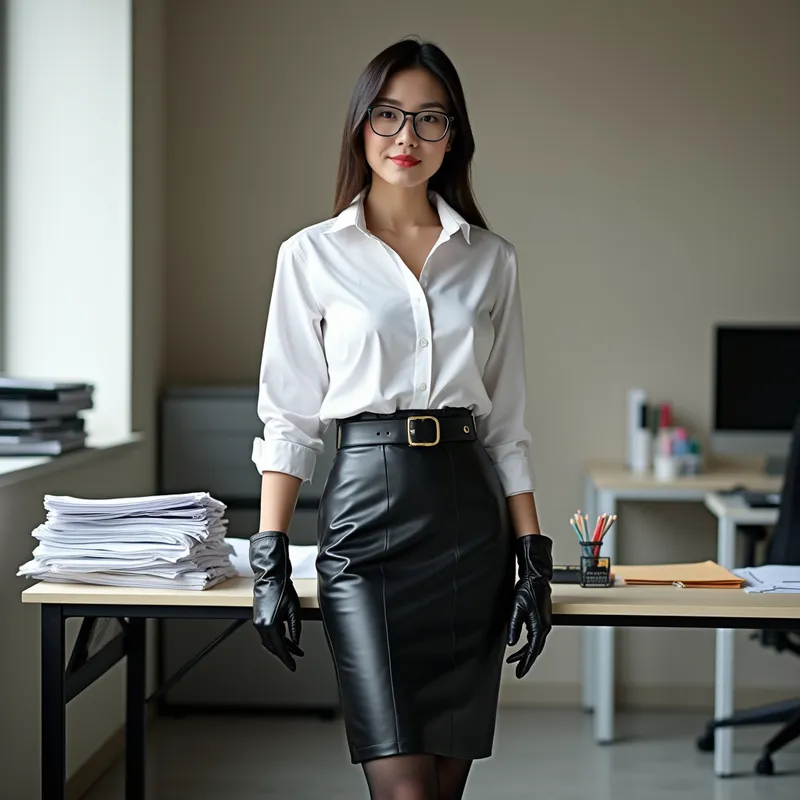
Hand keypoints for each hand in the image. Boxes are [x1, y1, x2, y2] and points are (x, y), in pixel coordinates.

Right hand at [250, 530, 303, 670]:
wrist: (271, 576)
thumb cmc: (283, 588)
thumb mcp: (294, 609)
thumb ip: (295, 628)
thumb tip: (296, 641)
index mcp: (269, 624)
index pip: (279, 648)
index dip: (287, 659)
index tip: (293, 666)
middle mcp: (260, 625)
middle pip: (272, 647)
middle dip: (285, 653)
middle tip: (296, 657)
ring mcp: (257, 621)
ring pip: (269, 641)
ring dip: (281, 646)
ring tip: (294, 648)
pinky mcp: (258, 617)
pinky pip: (267, 634)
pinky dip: (276, 638)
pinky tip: (286, 638)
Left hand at [506, 534, 552, 678]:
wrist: (536, 578)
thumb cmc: (528, 590)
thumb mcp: (516, 609)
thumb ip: (514, 627)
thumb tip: (511, 643)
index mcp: (540, 627)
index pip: (532, 651)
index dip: (526, 663)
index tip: (520, 673)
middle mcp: (544, 627)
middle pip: (535, 650)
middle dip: (526, 661)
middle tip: (518, 671)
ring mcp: (544, 623)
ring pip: (535, 644)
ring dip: (526, 653)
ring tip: (514, 660)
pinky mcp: (541, 619)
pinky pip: (535, 637)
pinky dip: (528, 644)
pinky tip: (520, 645)